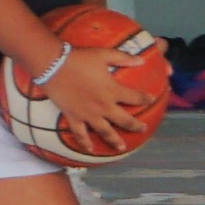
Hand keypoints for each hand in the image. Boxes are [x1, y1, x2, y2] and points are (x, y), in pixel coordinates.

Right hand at [35, 39, 153, 151]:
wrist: (53, 65)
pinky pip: (80, 134)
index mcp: (112, 90)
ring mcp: (88, 114)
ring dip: (115, 140)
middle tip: (143, 129)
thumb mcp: (104, 54)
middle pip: (124, 120)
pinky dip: (85, 143)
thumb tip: (142, 60)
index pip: (135, 97)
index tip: (152, 100)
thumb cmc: (79, 58)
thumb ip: (124, 58)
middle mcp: (103, 106)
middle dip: (135, 125)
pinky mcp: (73, 117)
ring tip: (122, 148)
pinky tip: (91, 150)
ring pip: (105, 131)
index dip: (145, 99)